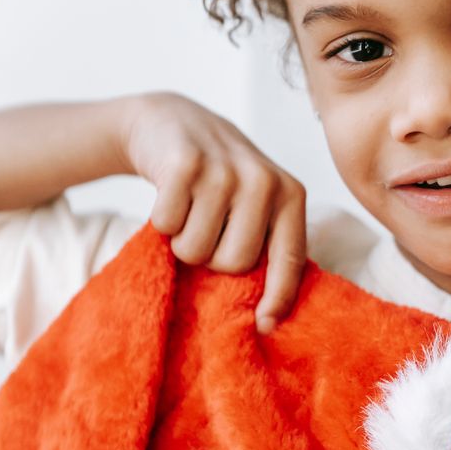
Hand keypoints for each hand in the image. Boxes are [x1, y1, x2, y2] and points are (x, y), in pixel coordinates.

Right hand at [121, 92, 305, 333]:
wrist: (170, 123)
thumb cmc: (217, 178)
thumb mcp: (255, 201)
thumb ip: (267, 241)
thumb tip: (268, 316)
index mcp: (290, 194)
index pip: (290, 259)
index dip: (278, 298)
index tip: (265, 326)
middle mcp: (263, 180)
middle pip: (233, 264)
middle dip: (211, 258)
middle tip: (206, 227)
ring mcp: (224, 170)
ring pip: (196, 250)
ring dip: (182, 239)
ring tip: (189, 209)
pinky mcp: (184, 163)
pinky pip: (166, 225)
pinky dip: (160, 219)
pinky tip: (170, 193)